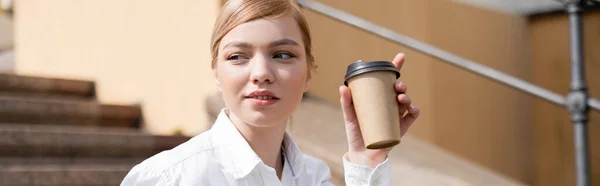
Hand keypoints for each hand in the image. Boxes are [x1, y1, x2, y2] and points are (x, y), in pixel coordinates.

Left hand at [339, 53, 419, 167]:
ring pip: (407, 101)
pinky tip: (411, 109)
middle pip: (399, 90)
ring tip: (401, 98)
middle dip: (401, 84)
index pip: (388, 80)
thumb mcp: (349, 116)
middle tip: (397, 86)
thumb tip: (342, 87)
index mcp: (378, 98)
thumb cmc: (356, 133)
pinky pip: (412, 116)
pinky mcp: (401, 127)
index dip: (396, 67)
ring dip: (407, 96)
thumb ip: (346, 102)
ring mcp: (396, 115)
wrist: (362, 154)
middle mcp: (389, 105)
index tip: (400, 57)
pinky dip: (414, 110)